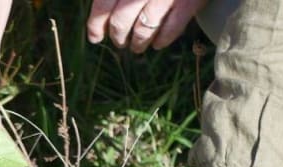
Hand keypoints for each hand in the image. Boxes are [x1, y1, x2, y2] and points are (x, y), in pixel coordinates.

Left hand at [87, 0, 207, 53]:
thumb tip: (103, 15)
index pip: (103, 5)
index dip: (96, 25)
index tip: (95, 37)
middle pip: (120, 23)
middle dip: (119, 38)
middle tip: (121, 42)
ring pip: (143, 31)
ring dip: (138, 44)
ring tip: (137, 47)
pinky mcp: (187, 3)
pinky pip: (169, 31)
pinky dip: (161, 41)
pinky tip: (157, 44)